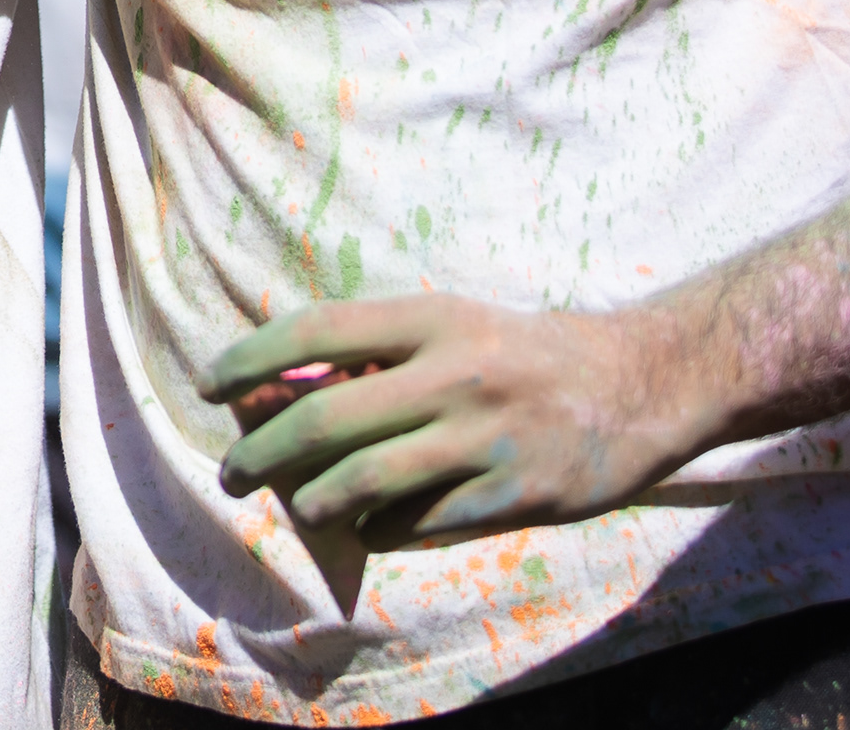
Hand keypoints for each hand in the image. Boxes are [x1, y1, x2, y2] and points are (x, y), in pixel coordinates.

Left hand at [204, 295, 712, 551]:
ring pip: (364, 483)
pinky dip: (381, 530)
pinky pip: (421, 524)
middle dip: (262, 451)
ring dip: (313, 501)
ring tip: (299, 505)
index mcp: (434, 319)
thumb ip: (378, 354)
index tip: (210, 382)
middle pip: (328, 418)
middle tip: (229, 472)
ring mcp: (487, 438)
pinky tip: (372, 526)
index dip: (252, 357)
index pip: (317, 329)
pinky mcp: (517, 494)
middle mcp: (456, 374)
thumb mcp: (454, 326)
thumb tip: (281, 389)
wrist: (638, 383)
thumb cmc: (522, 353)